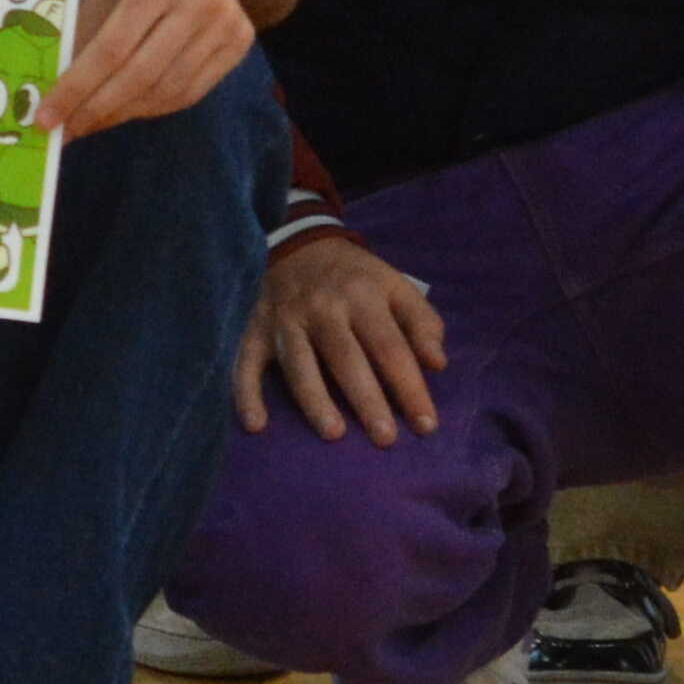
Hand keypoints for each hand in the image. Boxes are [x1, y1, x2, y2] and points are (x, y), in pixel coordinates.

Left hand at [47, 0, 257, 138]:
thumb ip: (84, 36)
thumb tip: (53, 94)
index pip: (111, 49)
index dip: (76, 89)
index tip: (47, 118)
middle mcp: (198, 3)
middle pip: (140, 75)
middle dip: (97, 109)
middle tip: (67, 130)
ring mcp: (226, 24)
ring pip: (168, 90)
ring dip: (124, 113)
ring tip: (93, 122)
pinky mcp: (240, 42)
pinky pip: (191, 92)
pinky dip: (154, 108)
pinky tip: (127, 110)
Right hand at [237, 225, 449, 439]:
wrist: (299, 244)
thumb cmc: (356, 278)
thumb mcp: (395, 286)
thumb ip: (422, 322)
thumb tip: (437, 364)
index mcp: (364, 296)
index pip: (391, 347)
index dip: (410, 387)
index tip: (426, 426)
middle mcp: (324, 308)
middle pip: (347, 358)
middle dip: (367, 400)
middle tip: (385, 438)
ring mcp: (286, 319)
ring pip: (299, 364)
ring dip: (315, 399)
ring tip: (333, 433)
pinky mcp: (255, 330)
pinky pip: (246, 362)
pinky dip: (246, 393)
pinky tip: (254, 424)